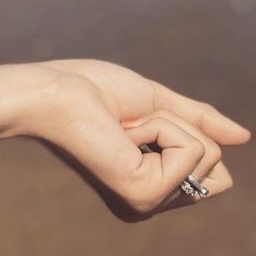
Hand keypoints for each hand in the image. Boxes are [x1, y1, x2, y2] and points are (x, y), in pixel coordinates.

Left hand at [25, 59, 250, 220]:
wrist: (54, 88)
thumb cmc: (91, 89)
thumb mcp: (155, 102)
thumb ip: (197, 121)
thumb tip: (244, 136)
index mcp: (149, 185)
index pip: (213, 168)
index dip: (183, 128)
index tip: (133, 121)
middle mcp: (148, 203)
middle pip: (218, 168)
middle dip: (180, 127)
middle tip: (128, 124)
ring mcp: (147, 203)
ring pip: (209, 154)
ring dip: (166, 123)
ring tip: (121, 126)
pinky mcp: (144, 193)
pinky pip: (192, 148)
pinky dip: (161, 126)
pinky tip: (121, 132)